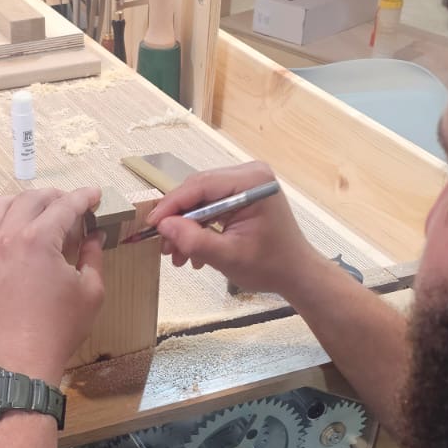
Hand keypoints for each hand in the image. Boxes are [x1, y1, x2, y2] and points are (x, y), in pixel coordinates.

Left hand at [0, 187, 105, 384]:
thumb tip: (94, 237)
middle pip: (30, 199)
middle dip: (55, 197)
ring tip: (38, 213)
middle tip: (73, 207)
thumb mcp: (90, 291)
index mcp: (38, 240)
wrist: (23, 361)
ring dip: (20, 203)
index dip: (83, 197)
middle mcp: (8, 238)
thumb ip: (92, 256)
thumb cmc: (60, 329)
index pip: (64, 206)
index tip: (95, 196)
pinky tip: (9, 240)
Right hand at [145, 161, 321, 296]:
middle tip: (165, 247)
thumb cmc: (270, 266)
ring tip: (178, 256)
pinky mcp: (242, 194)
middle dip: (178, 220)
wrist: (295, 273)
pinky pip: (211, 205)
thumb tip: (164, 225)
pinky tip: (194, 251)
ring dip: (187, 227)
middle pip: (198, 190)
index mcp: (251, 182)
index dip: (172, 205)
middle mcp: (249, 174)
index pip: (200, 185)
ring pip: (201, 199)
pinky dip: (199, 227)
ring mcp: (246, 183)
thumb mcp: (228, 257)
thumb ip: (195, 240)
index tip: (151, 225)